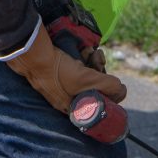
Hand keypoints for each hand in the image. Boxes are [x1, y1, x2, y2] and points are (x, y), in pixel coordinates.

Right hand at [5, 25, 126, 112]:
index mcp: (72, 108)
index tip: (110, 81)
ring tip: (92, 53)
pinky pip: (78, 64)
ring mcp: (63, 84)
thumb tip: (122, 90)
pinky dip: (84, 56)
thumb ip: (108, 87)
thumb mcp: (88, 81)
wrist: (34, 56)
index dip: (106, 91)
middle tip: (97, 60)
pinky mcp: (60, 69)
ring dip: (93, 61)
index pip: (97, 103)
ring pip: (87, 73)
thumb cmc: (60, 73)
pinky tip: (86, 50)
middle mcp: (67, 98)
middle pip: (93, 86)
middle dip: (99, 71)